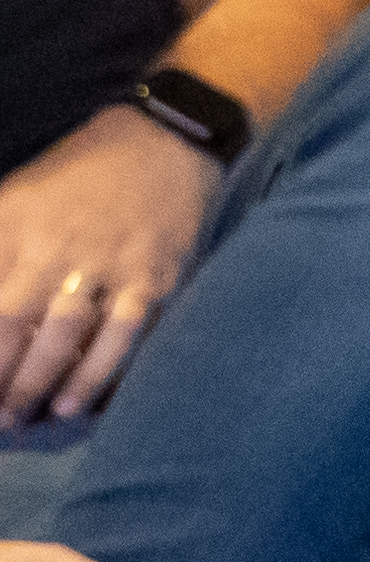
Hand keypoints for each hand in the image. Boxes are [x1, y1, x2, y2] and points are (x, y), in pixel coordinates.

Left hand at [0, 107, 213, 425]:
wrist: (163, 144)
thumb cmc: (78, 179)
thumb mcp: (14, 200)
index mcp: (17, 227)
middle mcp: (58, 246)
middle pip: (14, 319)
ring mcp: (110, 263)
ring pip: (67, 331)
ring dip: (40, 378)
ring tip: (22, 417)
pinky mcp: (156, 276)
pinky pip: (127, 332)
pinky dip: (101, 369)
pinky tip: (79, 403)